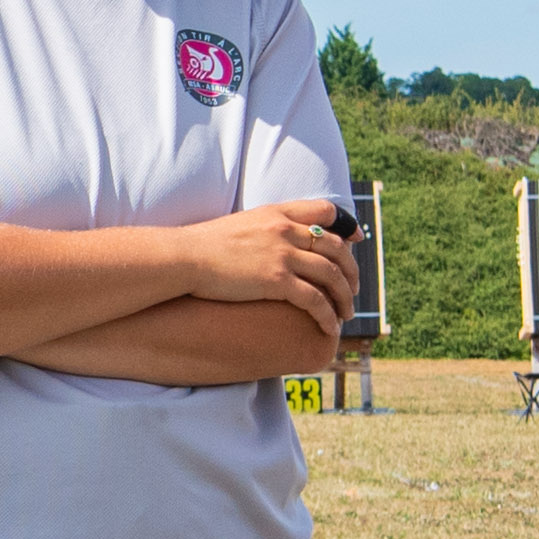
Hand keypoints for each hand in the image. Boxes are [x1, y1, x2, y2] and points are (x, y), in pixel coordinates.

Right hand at [184, 195, 360, 339]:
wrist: (184, 258)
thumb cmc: (202, 247)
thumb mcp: (239, 225)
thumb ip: (263, 229)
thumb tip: (270, 243)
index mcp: (277, 213)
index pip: (325, 211)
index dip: (345, 226)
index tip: (355, 240)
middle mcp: (285, 230)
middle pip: (335, 246)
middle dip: (351, 270)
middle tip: (354, 288)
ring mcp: (283, 254)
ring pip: (331, 275)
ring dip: (344, 296)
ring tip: (346, 313)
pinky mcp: (277, 279)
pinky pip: (315, 299)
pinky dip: (327, 314)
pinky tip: (330, 326)